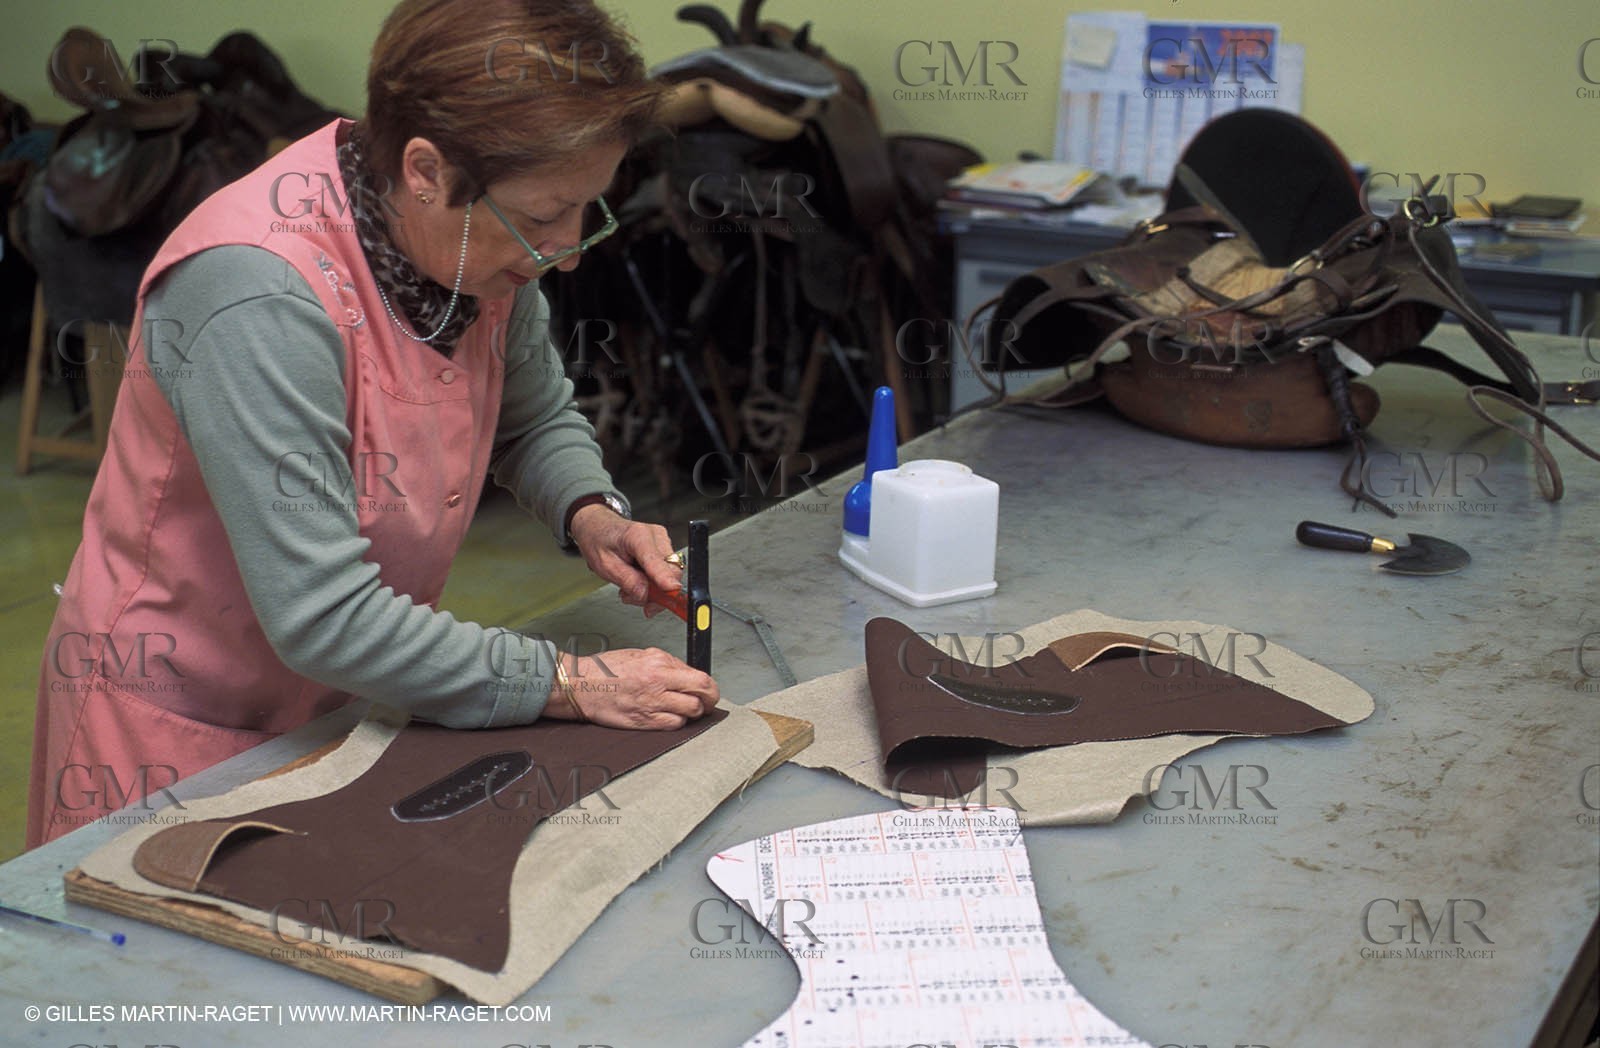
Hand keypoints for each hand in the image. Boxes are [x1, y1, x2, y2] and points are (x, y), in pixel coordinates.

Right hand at [542, 648, 718, 729]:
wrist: (582, 686)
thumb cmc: (607, 671)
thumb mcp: (641, 655)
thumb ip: (667, 663)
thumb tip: (688, 672)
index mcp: (659, 664)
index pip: (700, 676)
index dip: (710, 686)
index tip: (709, 689)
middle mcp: (658, 683)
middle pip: (702, 695)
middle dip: (709, 700)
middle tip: (707, 702)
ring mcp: (652, 704)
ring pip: (691, 712)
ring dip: (693, 712)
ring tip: (686, 709)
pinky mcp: (643, 721)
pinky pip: (673, 725)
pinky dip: (677, 722)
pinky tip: (670, 717)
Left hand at [569, 505, 681, 616]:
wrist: (598, 528)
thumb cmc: (599, 541)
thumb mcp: (605, 566)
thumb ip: (628, 581)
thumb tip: (646, 595)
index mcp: (638, 536)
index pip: (658, 561)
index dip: (666, 579)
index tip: (672, 591)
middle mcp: (655, 536)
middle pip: (671, 571)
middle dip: (655, 592)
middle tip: (633, 597)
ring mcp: (662, 541)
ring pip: (670, 575)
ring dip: (652, 589)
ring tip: (629, 587)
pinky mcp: (664, 548)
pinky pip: (667, 573)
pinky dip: (654, 583)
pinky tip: (638, 581)